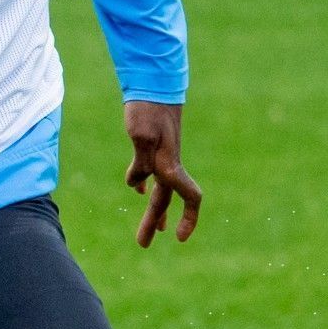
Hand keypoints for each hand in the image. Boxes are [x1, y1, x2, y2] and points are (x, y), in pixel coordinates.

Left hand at [123, 99, 202, 245]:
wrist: (152, 83)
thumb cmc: (147, 108)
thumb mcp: (142, 133)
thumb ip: (142, 159)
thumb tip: (138, 185)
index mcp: (170, 164)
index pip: (189, 195)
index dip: (189, 217)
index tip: (180, 238)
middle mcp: (168, 163)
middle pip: (164, 200)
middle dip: (153, 222)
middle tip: (143, 245)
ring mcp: (160, 155)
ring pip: (158, 189)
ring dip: (153, 209)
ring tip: (151, 230)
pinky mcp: (151, 146)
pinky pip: (148, 171)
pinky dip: (143, 182)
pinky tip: (137, 189)